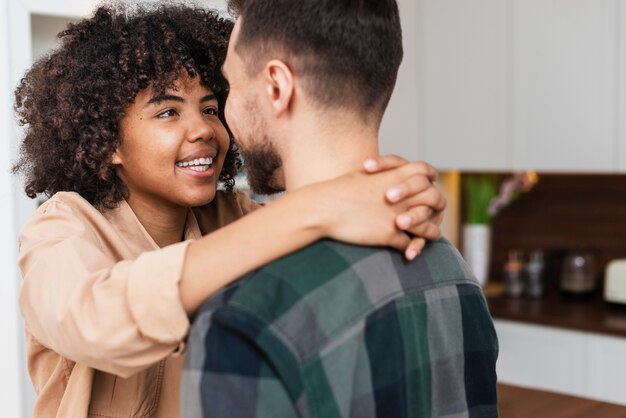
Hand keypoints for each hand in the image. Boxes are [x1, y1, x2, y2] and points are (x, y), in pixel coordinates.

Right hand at [303, 155, 445, 258]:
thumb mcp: (364, 176)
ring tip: (431, 235)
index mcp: (396, 175)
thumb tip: (388, 178)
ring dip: (430, 231)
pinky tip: (409, 253)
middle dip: (436, 207)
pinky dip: (411, 249)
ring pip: (427, 225)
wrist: (323, 208)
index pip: (426, 173)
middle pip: (434, 198)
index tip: (429, 186)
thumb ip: (383, 175)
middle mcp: (402, 195)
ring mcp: (398, 215)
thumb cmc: (338, 191)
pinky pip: (408, 243)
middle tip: (433, 213)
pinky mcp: (389, 235)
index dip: (430, 180)